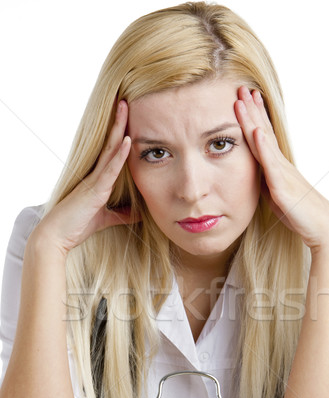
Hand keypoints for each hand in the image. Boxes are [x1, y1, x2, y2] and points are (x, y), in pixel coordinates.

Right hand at [34, 100, 140, 256]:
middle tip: (126, 99)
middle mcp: (96, 175)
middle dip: (119, 121)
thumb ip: (122, 214)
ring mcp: (95, 180)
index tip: (128, 115)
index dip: (120, 133)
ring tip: (125, 106)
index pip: (112, 152)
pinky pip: (109, 168)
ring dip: (119, 128)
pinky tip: (128, 141)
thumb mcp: (106, 219)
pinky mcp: (95, 189)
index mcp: (99, 179)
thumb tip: (140, 214)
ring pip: (110, 149)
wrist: (57, 235)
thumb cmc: (77, 225)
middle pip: (111, 143)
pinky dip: (119, 155)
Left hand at [234, 86, 328, 251]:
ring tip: (243, 100)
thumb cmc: (299, 213)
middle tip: (240, 87)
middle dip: (251, 110)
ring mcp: (281, 173)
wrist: (321, 227)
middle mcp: (280, 164)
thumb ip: (265, 182)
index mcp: (277, 166)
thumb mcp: (276, 195)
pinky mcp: (281, 186)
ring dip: (253, 120)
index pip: (263, 137)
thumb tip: (253, 176)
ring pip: (264, 142)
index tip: (243, 98)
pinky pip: (271, 164)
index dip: (253, 117)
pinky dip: (263, 147)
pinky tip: (256, 132)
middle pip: (262, 132)